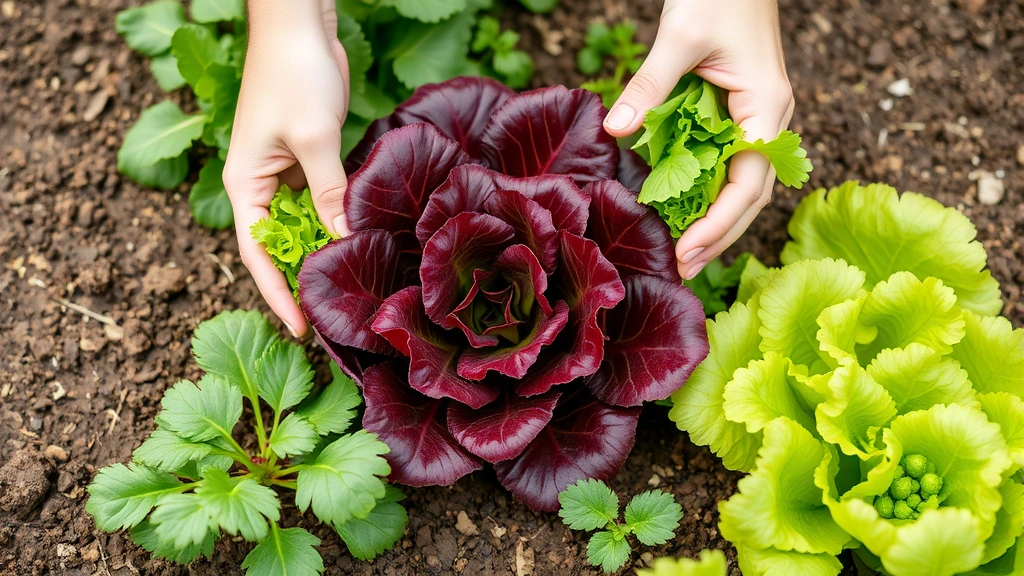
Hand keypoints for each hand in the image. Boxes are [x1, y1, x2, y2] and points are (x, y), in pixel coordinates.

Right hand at [223, 0, 349, 337]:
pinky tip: (367, 242)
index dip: (278, 296)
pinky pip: (325, 201)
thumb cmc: (294, 74)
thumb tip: (347, 240)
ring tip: (358, 288)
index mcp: (246, 187)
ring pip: (307, 226)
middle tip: (339, 316)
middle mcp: (263, 187)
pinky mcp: (312, 160)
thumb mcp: (314, 138)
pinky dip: (342, 220)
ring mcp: (288, 174)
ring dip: (328, 251)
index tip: (299, 331)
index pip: (257, 256)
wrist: (301, 24)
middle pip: (282, 247)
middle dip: (306, 280)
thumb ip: (329, 192)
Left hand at [603, 0, 793, 279]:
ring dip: (712, 222)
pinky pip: (724, 164)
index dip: (719, 224)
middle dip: (717, 236)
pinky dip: (705, 194)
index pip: (748, 183)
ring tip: (682, 257)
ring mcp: (757, 120)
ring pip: (739, 185)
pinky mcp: (738, 116)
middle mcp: (769, 121)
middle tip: (681, 269)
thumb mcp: (678, 37)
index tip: (687, 252)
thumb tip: (614, 131)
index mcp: (767, 108)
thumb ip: (648, 87)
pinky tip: (681, 215)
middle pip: (748, 195)